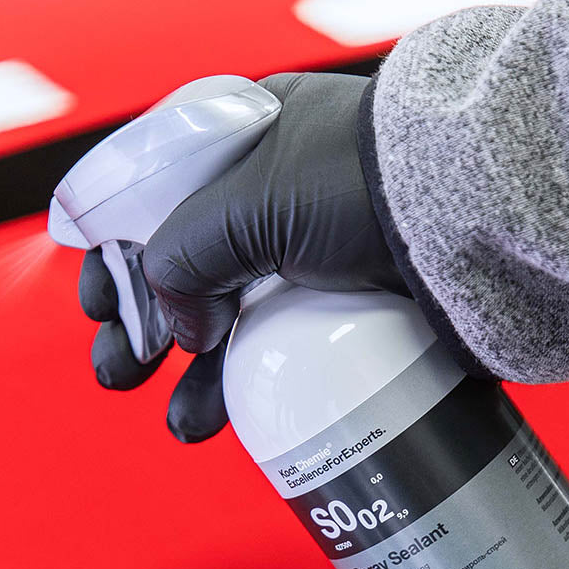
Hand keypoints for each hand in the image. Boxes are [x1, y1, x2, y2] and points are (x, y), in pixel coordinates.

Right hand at [78, 71, 405, 442]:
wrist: (470, 211)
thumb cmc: (355, 181)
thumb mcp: (244, 204)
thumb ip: (180, 257)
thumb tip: (178, 330)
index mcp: (236, 145)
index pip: (152, 201)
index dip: (116, 254)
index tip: (99, 303)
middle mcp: (267, 198)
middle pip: (184, 271)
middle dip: (144, 328)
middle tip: (119, 372)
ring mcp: (306, 255)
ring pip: (229, 321)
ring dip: (192, 374)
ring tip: (178, 423)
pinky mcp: (341, 304)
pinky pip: (274, 348)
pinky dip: (243, 385)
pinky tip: (216, 417)